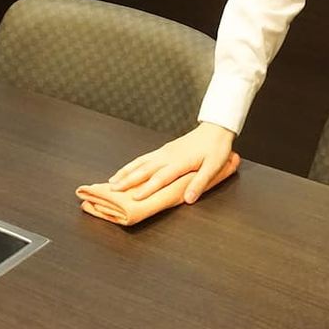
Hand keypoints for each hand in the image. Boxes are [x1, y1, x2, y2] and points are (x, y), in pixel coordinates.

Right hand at [108, 122, 236, 203]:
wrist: (215, 129)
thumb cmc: (216, 149)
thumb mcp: (213, 167)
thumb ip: (199, 183)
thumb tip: (189, 199)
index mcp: (180, 162)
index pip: (160, 177)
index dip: (147, 188)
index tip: (134, 198)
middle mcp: (168, 156)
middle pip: (144, 169)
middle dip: (127, 180)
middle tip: (112, 191)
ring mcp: (164, 151)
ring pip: (140, 162)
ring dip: (125, 172)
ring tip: (112, 182)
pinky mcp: (164, 149)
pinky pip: (144, 157)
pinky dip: (131, 164)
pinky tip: (125, 170)